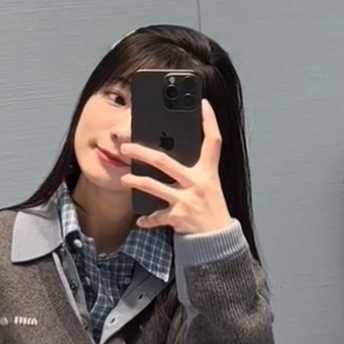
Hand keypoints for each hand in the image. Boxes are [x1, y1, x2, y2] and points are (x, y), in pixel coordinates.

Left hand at [121, 100, 233, 234]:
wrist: (218, 239)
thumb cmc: (211, 208)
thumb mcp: (209, 185)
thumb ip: (195, 170)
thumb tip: (170, 155)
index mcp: (208, 172)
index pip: (213, 141)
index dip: (210, 121)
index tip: (203, 104)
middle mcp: (198, 183)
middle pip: (165, 161)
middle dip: (142, 152)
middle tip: (126, 147)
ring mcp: (186, 200)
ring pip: (154, 186)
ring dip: (135, 181)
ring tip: (125, 178)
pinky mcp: (178, 217)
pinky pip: (156, 216)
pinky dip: (147, 219)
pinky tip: (140, 220)